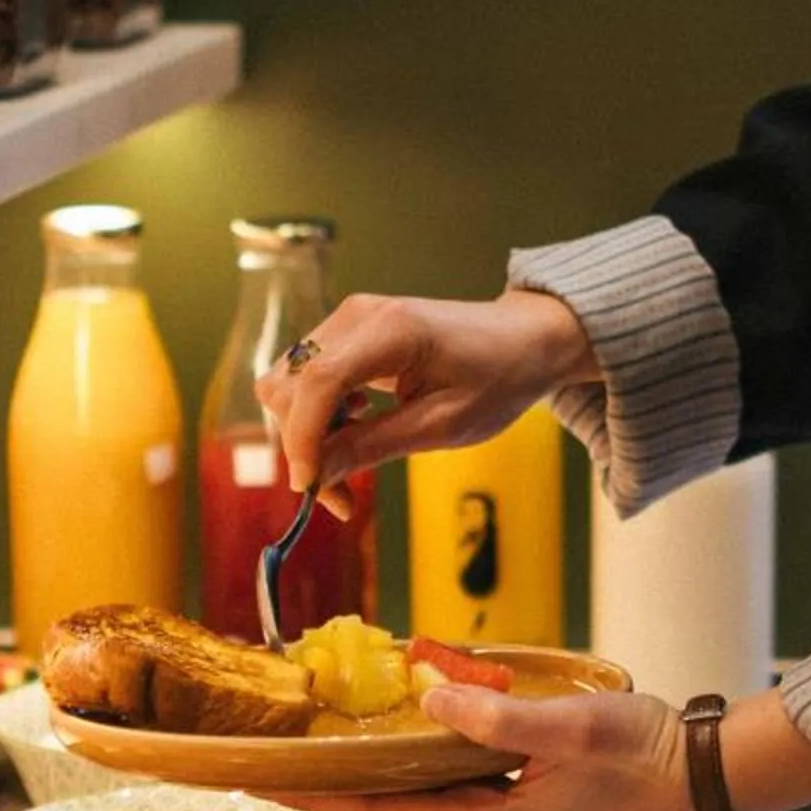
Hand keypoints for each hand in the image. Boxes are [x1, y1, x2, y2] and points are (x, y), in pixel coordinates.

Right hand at [257, 288, 597, 507]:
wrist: (522, 342)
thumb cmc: (496, 380)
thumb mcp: (442, 425)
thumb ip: (372, 447)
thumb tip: (313, 479)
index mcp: (391, 330)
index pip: (319, 381)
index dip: (303, 438)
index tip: (310, 489)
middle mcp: (359, 315)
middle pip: (290, 384)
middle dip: (303, 444)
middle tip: (341, 495)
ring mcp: (350, 320)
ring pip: (288, 383)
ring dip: (306, 432)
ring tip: (350, 461)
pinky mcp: (348, 334)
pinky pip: (307, 379)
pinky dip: (317, 415)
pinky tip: (355, 427)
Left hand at [281, 682, 690, 810]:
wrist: (699, 774)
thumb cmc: (642, 752)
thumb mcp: (571, 725)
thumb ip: (498, 718)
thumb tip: (426, 697)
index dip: (319, 795)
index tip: (261, 780)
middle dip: (333, 785)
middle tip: (272, 756)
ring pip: (420, 799)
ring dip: (373, 772)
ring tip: (317, 744)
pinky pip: (451, 789)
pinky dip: (418, 764)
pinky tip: (398, 735)